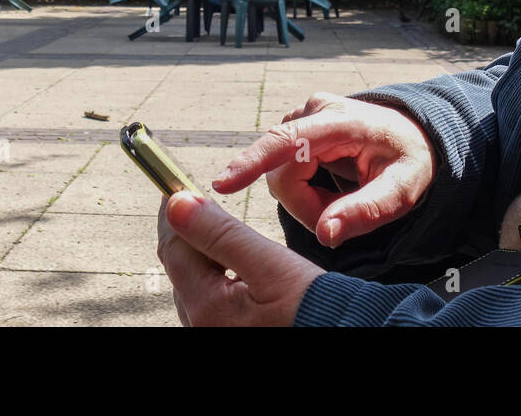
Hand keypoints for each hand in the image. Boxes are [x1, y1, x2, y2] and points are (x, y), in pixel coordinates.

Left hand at [157, 192, 322, 325]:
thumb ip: (221, 234)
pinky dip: (216, 275)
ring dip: (201, 252)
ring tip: (212, 224)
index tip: (176, 185)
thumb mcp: (270, 265)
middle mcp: (203, 327)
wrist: (346, 335)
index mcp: (207, 308)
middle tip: (195, 199)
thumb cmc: (314, 309)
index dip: (173, 211)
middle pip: (181, 267)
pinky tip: (229, 262)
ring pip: (195, 284)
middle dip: (187, 231)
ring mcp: (215, 332)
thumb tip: (178, 205)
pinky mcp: (233, 333)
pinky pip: (212, 301)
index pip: (173, 248)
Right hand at [212, 92, 435, 247]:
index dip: (253, 163)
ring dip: (306, 198)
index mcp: (341, 121)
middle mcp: (314, 111)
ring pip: (279, 175)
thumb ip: (366, 212)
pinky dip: (303, 190)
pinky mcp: (294, 128)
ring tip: (342, 197)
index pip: (287, 141)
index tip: (222, 184)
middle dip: (307, 205)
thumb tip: (325, 234)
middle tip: (343, 215)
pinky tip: (330, 187)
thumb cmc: (408, 162)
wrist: (410, 137)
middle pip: (282, 173)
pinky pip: (282, 171)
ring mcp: (301, 117)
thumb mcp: (403, 191)